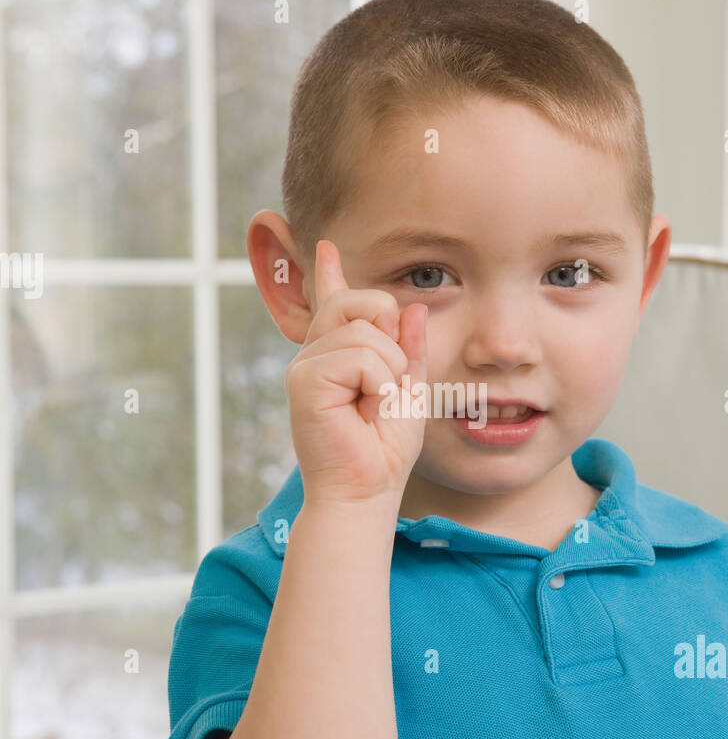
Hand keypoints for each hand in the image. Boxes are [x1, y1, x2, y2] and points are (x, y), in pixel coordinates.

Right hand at [285, 239, 428, 507]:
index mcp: (336, 356)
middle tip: (386, 386)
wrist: (366, 491)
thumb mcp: (408, 391)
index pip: (333, 304)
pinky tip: (364, 409)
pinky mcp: (304, 381)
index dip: (329, 274)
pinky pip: (361, 356)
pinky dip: (379, 383)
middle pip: (358, 302)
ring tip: (374, 406)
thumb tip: (412, 309)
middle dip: (390, 336)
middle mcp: (315, 355)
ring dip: (389, 371)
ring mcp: (305, 366)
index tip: (328, 247)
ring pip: (366, 332)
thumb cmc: (384, 450)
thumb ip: (408, 350)